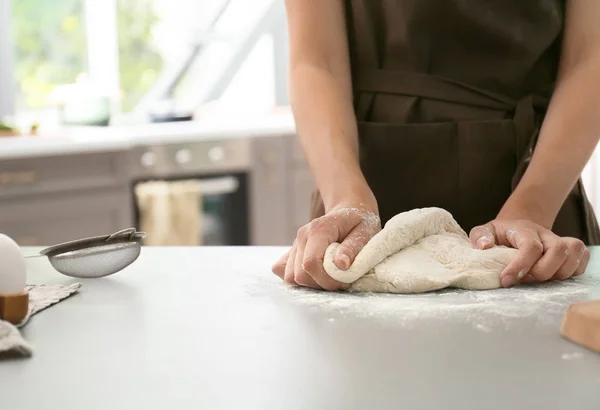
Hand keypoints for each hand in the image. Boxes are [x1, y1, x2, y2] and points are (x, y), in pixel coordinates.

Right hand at [272, 205, 380, 290]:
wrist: (349, 211)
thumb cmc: (359, 223)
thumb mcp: (365, 232)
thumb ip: (352, 248)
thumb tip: (341, 264)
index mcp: (319, 229)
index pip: (311, 263)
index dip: (326, 279)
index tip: (344, 281)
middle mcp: (302, 236)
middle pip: (300, 274)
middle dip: (320, 283)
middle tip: (340, 280)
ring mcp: (295, 244)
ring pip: (291, 276)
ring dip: (311, 283)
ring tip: (330, 276)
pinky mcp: (292, 252)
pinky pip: (284, 271)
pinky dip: (300, 278)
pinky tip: (317, 274)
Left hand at [470, 219, 589, 286]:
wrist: (517, 229)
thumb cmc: (499, 235)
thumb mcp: (485, 231)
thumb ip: (480, 237)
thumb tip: (483, 246)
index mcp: (525, 229)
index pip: (530, 247)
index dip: (520, 266)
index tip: (505, 281)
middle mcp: (546, 235)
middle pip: (558, 250)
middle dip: (542, 272)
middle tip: (524, 280)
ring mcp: (560, 242)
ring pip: (573, 256)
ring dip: (557, 274)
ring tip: (537, 279)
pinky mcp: (570, 252)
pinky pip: (581, 262)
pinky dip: (572, 273)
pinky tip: (553, 277)